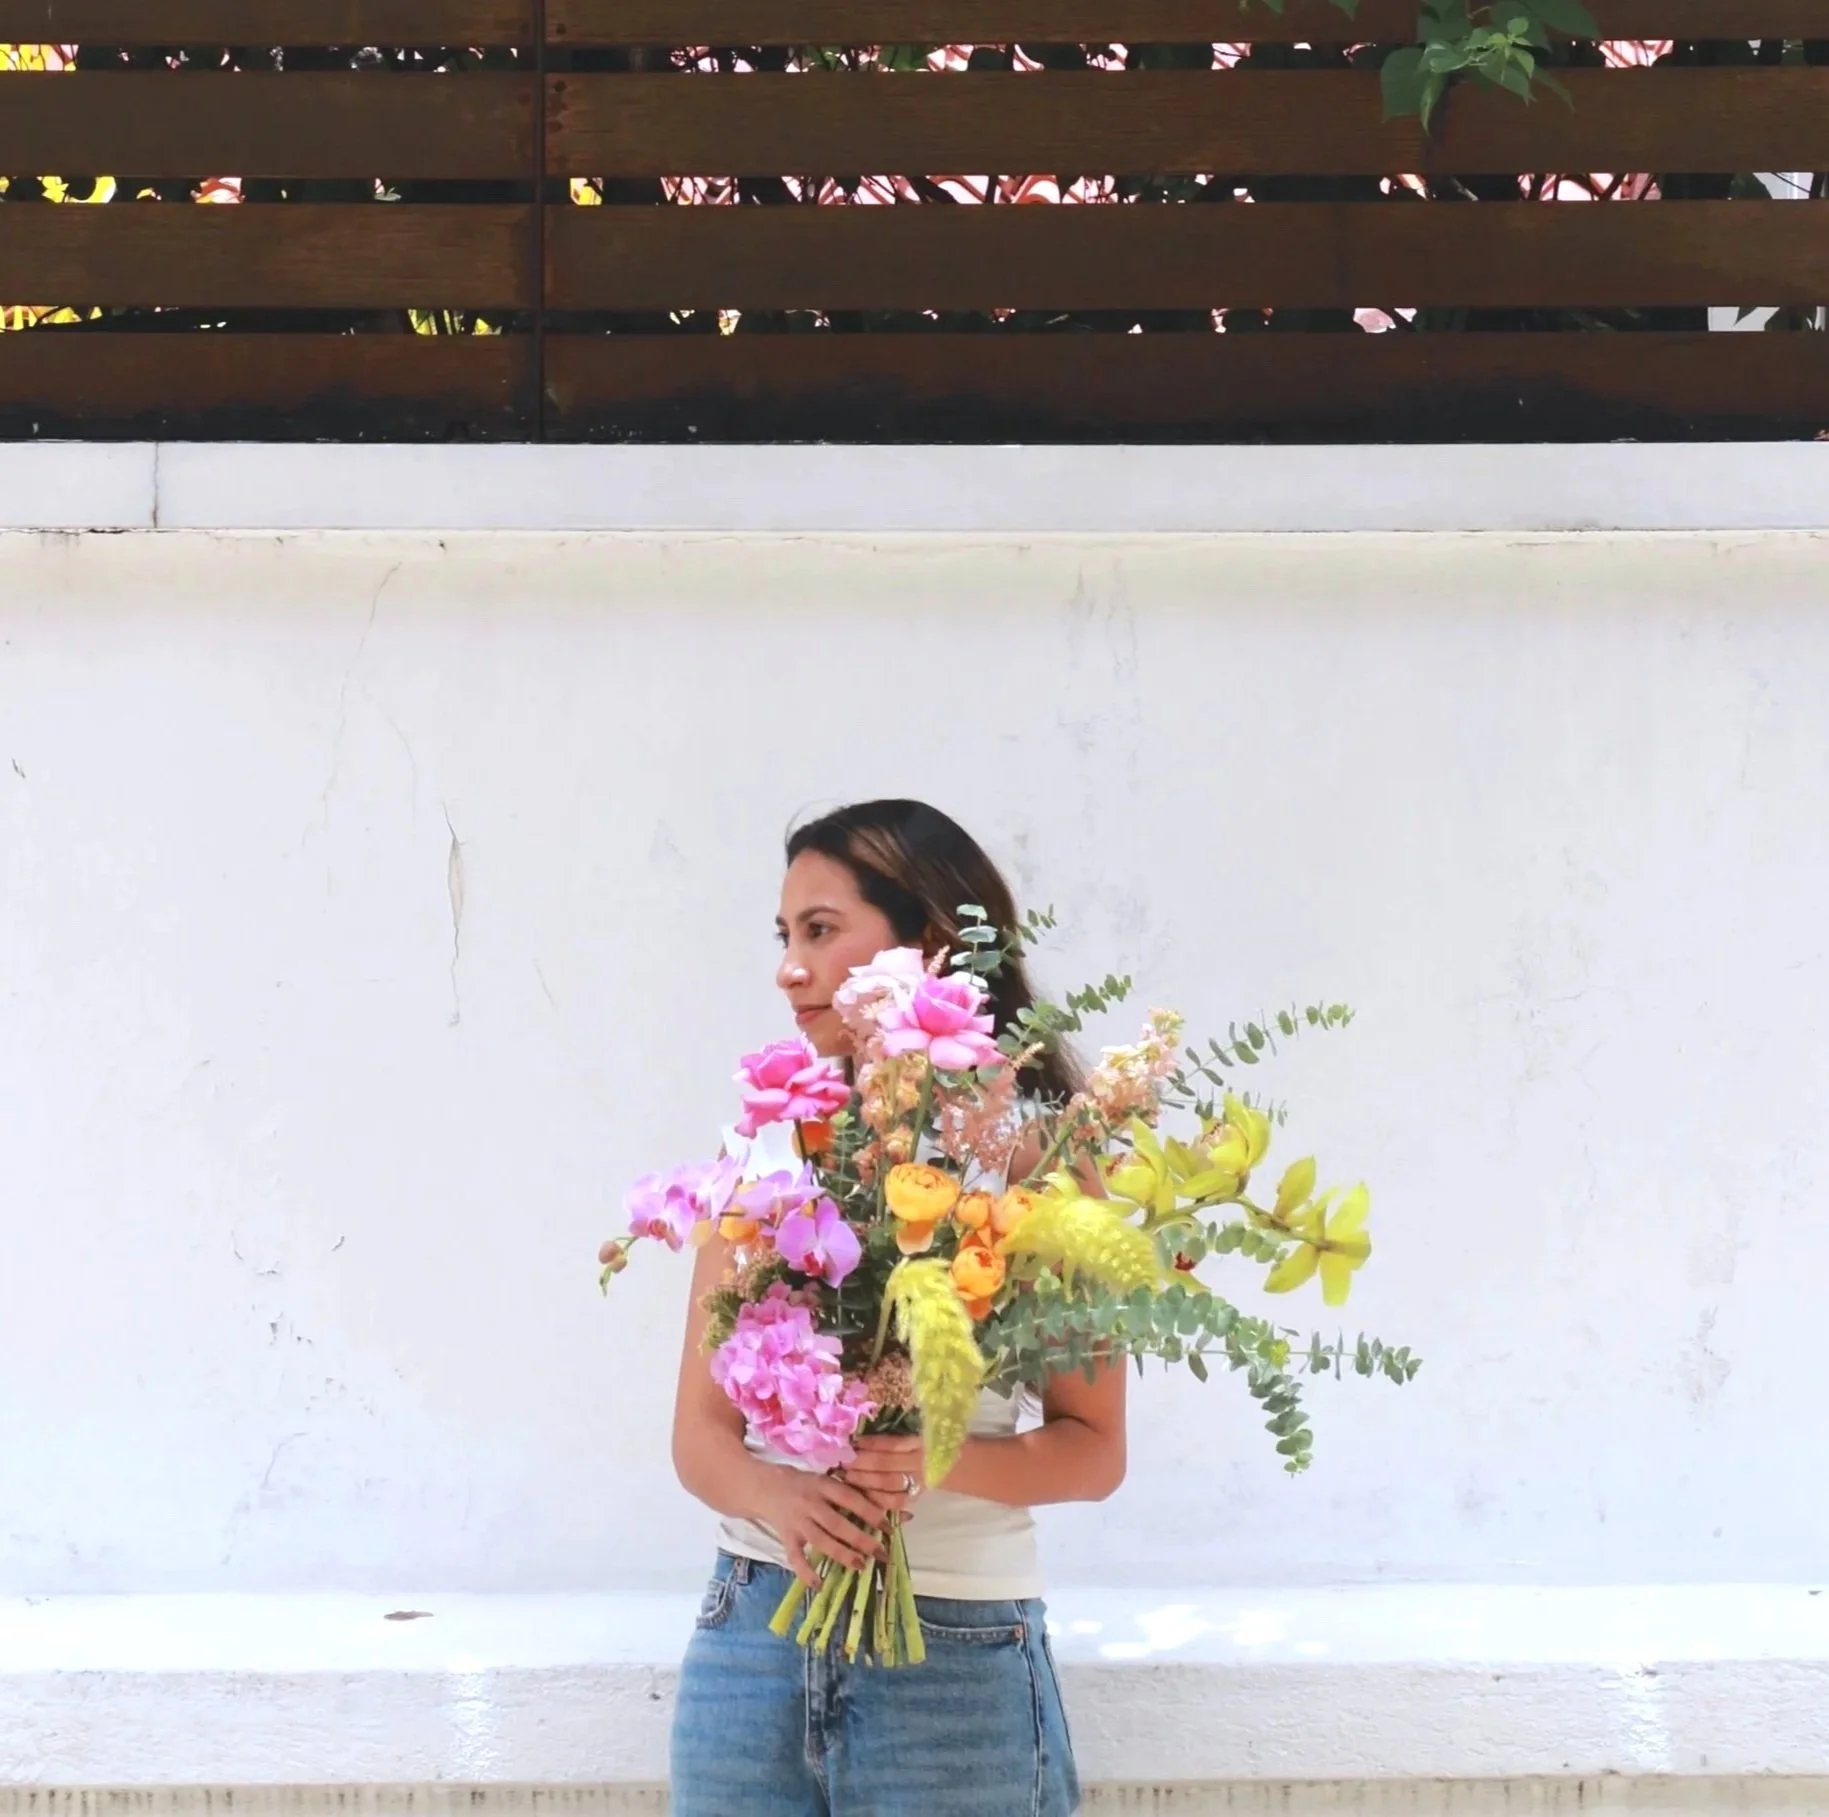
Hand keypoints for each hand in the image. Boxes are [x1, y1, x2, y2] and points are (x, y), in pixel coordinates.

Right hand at [745, 1461, 887, 1587]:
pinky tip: (819, 1584)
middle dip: (860, 1539)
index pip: (850, 1498)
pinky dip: (806, 1572)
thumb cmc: (807, 1485)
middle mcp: (810, 1503)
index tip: (889, 1528)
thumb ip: (857, 1495)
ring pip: (820, 1540)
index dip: (870, 1513)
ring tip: (860, 1565)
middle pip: (836, 1523)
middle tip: (880, 1552)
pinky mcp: (786, 1537)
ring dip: (841, 1554)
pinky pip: (795, 1557)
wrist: (767, 1486)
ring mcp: (797, 1521)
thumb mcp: (828, 1482)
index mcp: (823, 1485)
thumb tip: (900, 1512)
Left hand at [842, 1433, 927, 1518]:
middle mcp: (919, 1462)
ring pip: (888, 1483)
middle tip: (845, 1461)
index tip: (853, 1442)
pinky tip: (863, 1492)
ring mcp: (918, 1482)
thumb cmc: (925, 1445)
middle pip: (886, 1463)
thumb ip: (892, 1435)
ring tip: (848, 1476)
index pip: (892, 1443)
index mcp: (919, 1442)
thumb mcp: (914, 1433)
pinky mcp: (915, 1498)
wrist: (948, 1467)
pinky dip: (877, 1498)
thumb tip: (861, 1434)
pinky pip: (894, 1501)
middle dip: (862, 1462)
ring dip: (865, 1480)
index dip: (871, 1443)